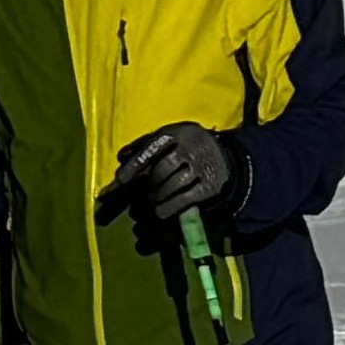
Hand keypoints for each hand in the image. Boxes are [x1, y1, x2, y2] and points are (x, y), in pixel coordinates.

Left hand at [113, 123, 239, 224]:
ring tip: (152, 200)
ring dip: (157, 196)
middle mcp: (192, 149)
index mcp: (178, 133)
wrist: (224, 158)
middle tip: (141, 192)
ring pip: (172, 185)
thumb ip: (143, 145)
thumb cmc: (185, 147)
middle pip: (162, 169)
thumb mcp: (169, 139)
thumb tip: (121, 157)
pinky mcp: (210, 187)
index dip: (135, 164)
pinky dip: (169, 207)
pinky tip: (160, 211)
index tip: (121, 179)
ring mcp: (203, 168)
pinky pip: (185, 200)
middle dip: (148, 183)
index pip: (152, 147)